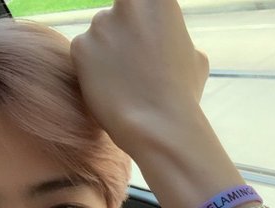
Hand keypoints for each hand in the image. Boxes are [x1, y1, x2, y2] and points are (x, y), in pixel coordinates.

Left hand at [70, 0, 208, 153]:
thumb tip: (169, 41)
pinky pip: (85, 55)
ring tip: (125, 85)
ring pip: (101, 35)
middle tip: (137, 67)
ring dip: (109, 55)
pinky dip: (93, 71)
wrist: (158, 127)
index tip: (146, 41)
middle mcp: (127, 2)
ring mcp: (100, 23)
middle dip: (124, 36)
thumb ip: (173, 38)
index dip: (143, 24)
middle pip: (120, 14)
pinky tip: (111, 90)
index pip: (141, 3)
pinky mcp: (80, 46)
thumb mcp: (194, 56)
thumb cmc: (181, 95)